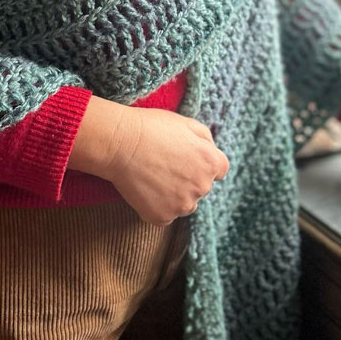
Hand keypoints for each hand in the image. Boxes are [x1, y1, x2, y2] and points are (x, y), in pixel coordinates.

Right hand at [70, 96, 228, 223]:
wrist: (121, 142)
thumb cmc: (153, 128)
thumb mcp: (187, 123)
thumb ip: (206, 140)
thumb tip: (211, 151)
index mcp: (212, 163)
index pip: (219, 171)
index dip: (202, 164)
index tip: (186, 160)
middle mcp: (202, 187)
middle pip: (201, 189)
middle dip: (188, 180)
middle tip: (165, 166)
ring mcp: (182, 205)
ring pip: (184, 205)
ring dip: (174, 196)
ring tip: (154, 177)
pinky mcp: (162, 217)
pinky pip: (164, 215)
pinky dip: (156, 206)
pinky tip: (145, 189)